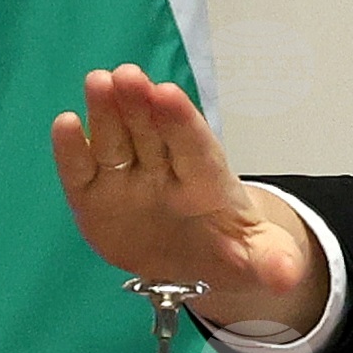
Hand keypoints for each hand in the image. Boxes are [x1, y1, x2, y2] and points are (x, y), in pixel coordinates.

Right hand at [48, 64, 325, 329]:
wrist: (197, 259)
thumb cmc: (231, 248)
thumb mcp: (261, 259)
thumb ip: (273, 263)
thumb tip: (288, 276)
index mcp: (207, 182)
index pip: (194, 147)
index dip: (181, 122)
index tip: (167, 93)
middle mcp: (164, 170)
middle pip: (152, 132)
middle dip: (139, 104)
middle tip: (126, 75)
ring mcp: (127, 180)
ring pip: (116, 141)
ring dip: (105, 113)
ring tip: (98, 82)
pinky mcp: (94, 196)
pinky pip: (80, 172)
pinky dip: (71, 151)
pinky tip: (64, 125)